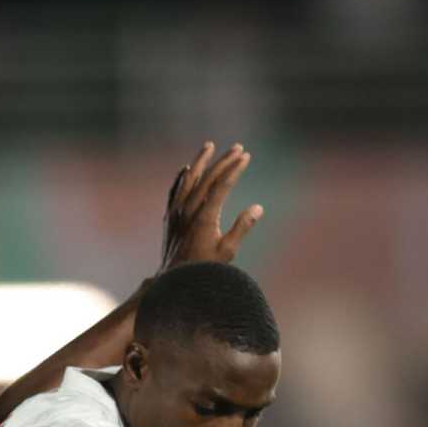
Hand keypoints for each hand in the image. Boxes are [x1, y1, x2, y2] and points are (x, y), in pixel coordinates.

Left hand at [160, 141, 262, 269]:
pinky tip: (185, 170)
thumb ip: (242, 227)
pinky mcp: (169, 217)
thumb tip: (258, 208)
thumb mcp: (227, 251)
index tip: (246, 156)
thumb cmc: (204, 268)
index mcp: (204, 216)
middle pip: (207, 177)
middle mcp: (188, 210)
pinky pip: (175, 191)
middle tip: (237, 147)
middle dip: (223, 161)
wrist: (172, 280)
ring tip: (209, 146)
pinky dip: (181, 178)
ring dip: (200, 162)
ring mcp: (176, 212)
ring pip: (188, 179)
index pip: (221, 185)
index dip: (234, 169)